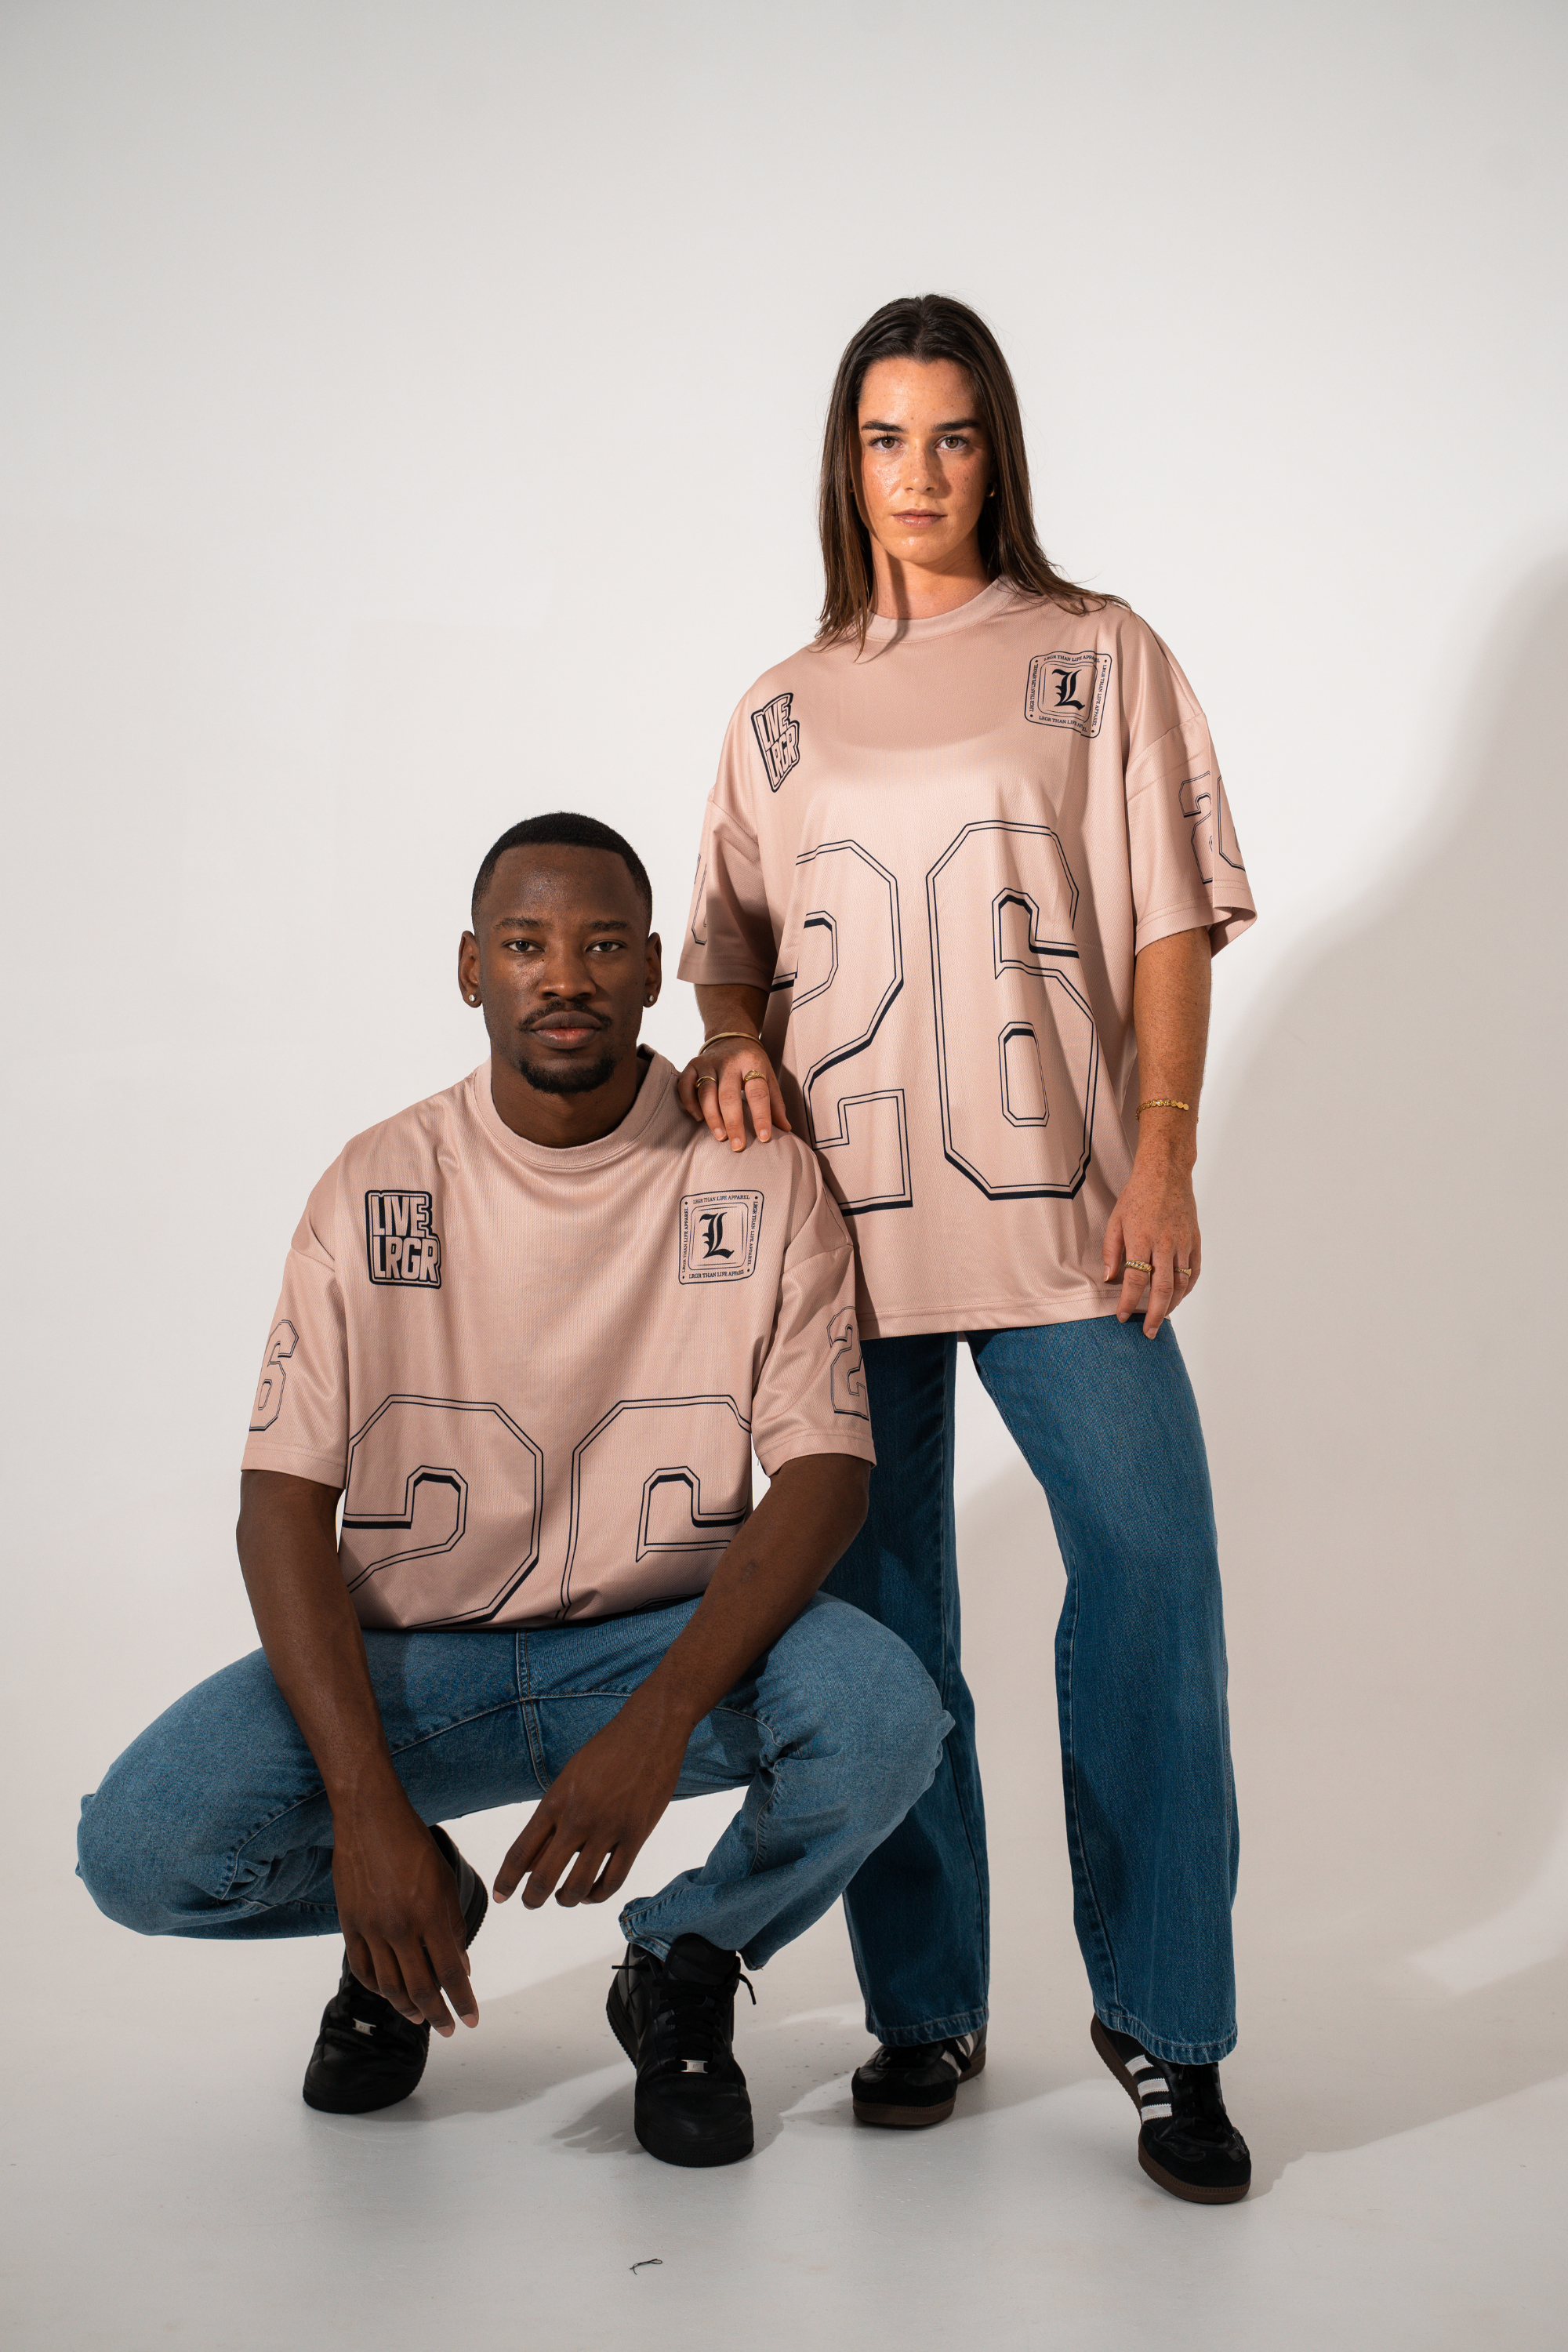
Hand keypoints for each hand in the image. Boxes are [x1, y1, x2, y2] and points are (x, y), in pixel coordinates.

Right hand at [330, 1789, 477, 2034]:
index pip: (450, 1973)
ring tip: (421, 2018)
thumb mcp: (444, 1882)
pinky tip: (389, 1994)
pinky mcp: (350, 1925)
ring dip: (408, 2007)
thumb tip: (461, 1966)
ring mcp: (372, 1929)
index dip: (462, 2001)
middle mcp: (400, 1928)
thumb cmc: (413, 1844)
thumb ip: (452, 1927)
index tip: (470, 2019)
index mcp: (430, 1915)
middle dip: (438, 2014)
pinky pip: (363, 1968)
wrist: (370, 1818)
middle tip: (448, 2028)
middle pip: (421, 1987)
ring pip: (390, 1985)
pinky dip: (377, 1987)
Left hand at [493, 1698, 686, 1909]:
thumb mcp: (569, 1777)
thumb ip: (554, 1816)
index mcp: (555, 1800)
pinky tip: (593, 1893)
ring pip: (579, 1886)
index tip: (501, 1896)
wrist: (649, 1729)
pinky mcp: (636, 1834)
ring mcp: (608, 1828)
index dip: (506, 1880)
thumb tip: (537, 1857)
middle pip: (544, 1877)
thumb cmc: (607, 1750)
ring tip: (565, 1898)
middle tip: (531, 1903)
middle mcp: (578, 1817)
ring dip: (567, 1900)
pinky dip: (599, 1895)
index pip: (521, 1852)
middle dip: (532, 1898)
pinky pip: (613, 1880)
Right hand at [676, 1036, 789, 1150]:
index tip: (764, 1138)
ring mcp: (708, 1063)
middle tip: (737, 1145)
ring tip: (721, 1137)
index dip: (762, 1116)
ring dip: (712, 1117)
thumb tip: (786, 1129)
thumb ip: (776, 1103)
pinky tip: (698, 1118)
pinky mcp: (692, 1065)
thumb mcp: (768, 1076)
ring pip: (706, 1093)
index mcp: (752, 1063)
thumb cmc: (752, 1063)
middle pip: (729, 1096)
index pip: (758, 1093)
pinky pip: (685, 1086)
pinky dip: (689, 1103)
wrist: (731, 1035)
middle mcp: (729, 1061)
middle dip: (733, 1122)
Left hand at [1103, 1144, 1201, 1337]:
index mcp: (1141, 1238)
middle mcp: (1164, 1243)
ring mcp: (1183, 1242)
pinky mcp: (1195, 1240)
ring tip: (1162, 1318)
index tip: (1122, 1316)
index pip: (1135, 1280)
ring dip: (1171, 1305)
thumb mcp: (1115, 1219)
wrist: (1166, 1173)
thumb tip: (1109, 1278)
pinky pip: (1194, 1271)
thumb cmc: (1136, 1196)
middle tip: (1148, 1332)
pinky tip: (1178, 1298)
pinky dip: (1187, 1288)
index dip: (1128, 1302)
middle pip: (1161, 1289)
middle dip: (1154, 1315)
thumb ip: (1111, 1250)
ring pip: (1180, 1283)